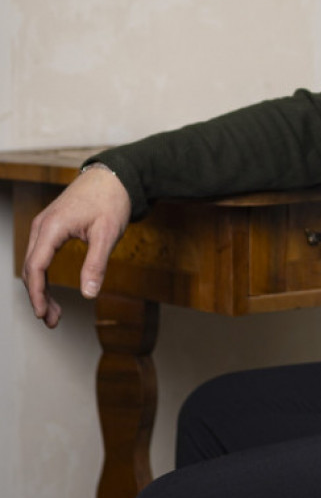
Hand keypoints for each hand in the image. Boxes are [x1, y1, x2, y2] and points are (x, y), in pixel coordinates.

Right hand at [22, 166, 130, 327]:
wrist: (113, 175)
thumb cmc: (111, 200)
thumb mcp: (107, 234)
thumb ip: (96, 264)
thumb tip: (89, 294)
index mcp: (52, 227)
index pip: (36, 267)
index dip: (37, 294)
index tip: (43, 315)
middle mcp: (42, 226)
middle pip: (31, 269)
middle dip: (39, 297)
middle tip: (53, 322)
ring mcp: (44, 226)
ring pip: (34, 264)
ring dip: (41, 289)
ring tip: (55, 314)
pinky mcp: (51, 228)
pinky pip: (40, 256)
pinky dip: (44, 276)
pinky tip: (53, 292)